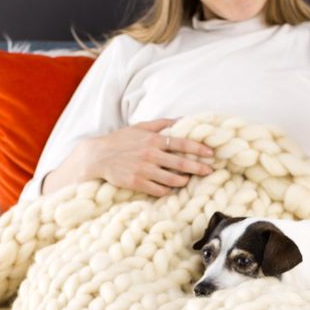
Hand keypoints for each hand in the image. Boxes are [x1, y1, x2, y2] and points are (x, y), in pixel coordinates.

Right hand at [86, 118, 215, 196]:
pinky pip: (159, 190)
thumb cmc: (120, 140)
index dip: (198, 148)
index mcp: (154, 140)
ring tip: (189, 180)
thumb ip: (162, 123)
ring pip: (172, 180)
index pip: (182, 143)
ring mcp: (144, 170)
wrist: (97, 156)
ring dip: (184, 181)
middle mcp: (151, 155)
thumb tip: (181, 119)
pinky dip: (167, 190)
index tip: (211, 153)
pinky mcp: (137, 183)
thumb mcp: (140, 127)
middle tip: (210, 171)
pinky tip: (170, 188)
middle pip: (181, 163)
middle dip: (198, 167)